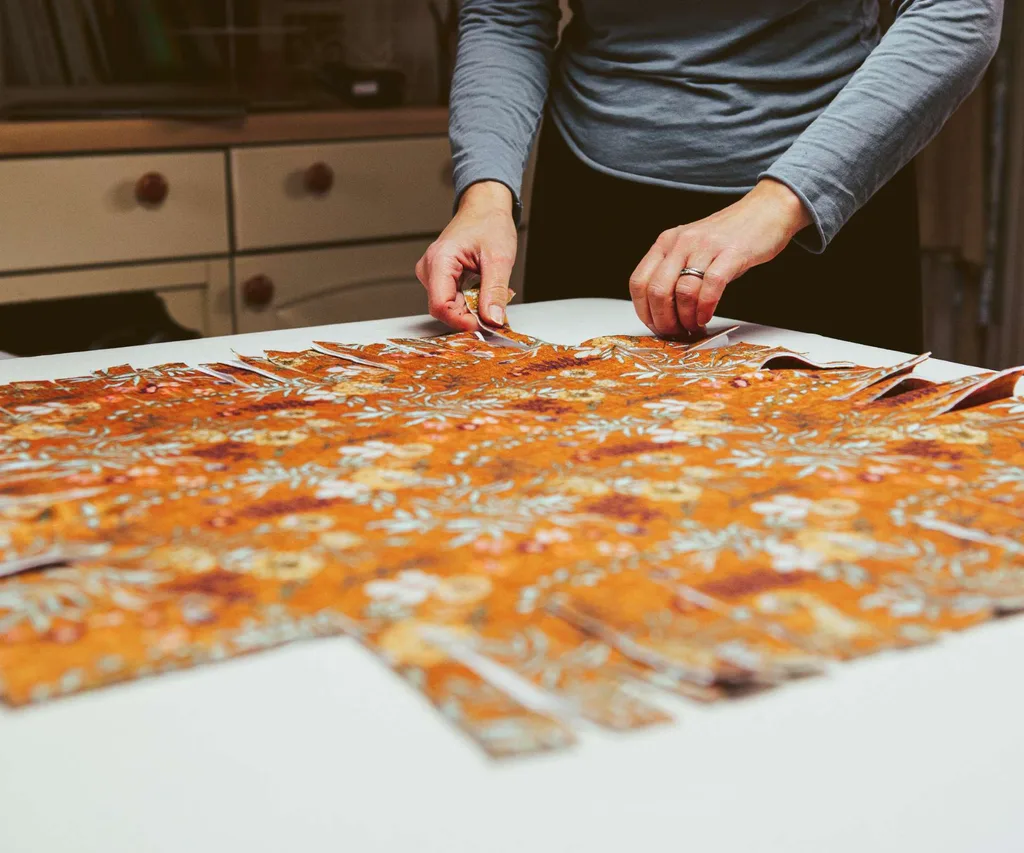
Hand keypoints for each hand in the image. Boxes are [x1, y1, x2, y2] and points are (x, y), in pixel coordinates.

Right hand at [416, 181, 517, 330]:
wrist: (485, 208)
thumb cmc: (489, 223)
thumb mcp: (499, 258)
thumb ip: (495, 291)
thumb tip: (493, 319)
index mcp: (439, 261)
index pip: (440, 306)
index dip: (462, 321)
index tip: (485, 325)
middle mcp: (430, 269)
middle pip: (445, 309)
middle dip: (471, 315)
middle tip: (496, 311)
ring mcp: (433, 274)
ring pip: (450, 306)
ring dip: (473, 308)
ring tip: (491, 293)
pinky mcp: (441, 278)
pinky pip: (454, 299)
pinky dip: (471, 301)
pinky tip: (484, 290)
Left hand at [628, 179, 811, 335]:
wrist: (766, 210)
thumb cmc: (728, 235)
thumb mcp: (691, 248)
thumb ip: (674, 271)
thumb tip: (662, 311)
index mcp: (666, 242)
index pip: (639, 282)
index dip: (644, 311)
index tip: (656, 325)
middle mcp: (681, 242)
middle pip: (657, 291)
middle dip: (664, 320)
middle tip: (675, 332)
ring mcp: (705, 247)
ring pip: (682, 292)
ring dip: (686, 318)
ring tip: (694, 327)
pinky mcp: (731, 254)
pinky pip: (710, 288)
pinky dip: (705, 309)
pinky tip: (706, 317)